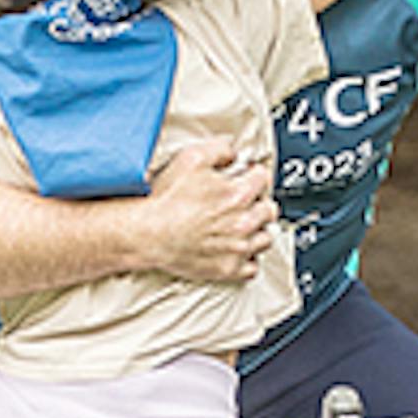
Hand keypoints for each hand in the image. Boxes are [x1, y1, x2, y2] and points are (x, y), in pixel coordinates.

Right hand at [130, 142, 275, 285]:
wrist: (148, 233)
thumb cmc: (166, 200)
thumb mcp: (192, 158)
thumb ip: (219, 149)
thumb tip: (232, 151)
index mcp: (238, 195)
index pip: (263, 178)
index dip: (254, 173)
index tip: (248, 175)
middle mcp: (243, 223)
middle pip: (269, 209)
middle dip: (259, 201)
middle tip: (246, 200)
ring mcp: (237, 248)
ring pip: (265, 238)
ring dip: (257, 230)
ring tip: (243, 224)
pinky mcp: (227, 268)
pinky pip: (252, 267)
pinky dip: (248, 258)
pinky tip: (237, 249)